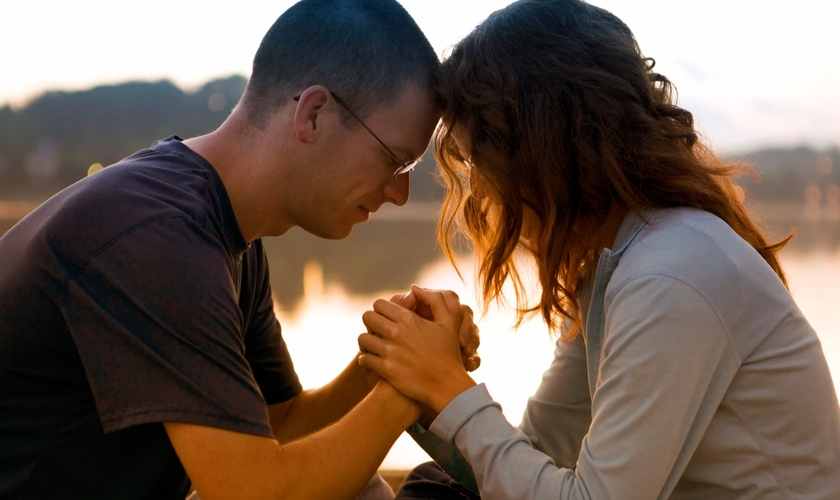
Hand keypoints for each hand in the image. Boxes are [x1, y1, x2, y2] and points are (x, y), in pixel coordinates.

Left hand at [359, 285, 476, 412]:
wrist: (447, 386)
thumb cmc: (448, 353)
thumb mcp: (448, 322)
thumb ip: (434, 300)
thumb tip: (414, 288)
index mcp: (409, 319)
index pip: (380, 304)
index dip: (381, 310)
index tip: (385, 318)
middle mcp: (397, 333)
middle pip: (367, 317)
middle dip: (371, 323)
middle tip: (377, 331)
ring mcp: (390, 352)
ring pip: (362, 338)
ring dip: (366, 341)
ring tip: (373, 346)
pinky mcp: (386, 370)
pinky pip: (364, 359)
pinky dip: (365, 360)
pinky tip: (372, 361)